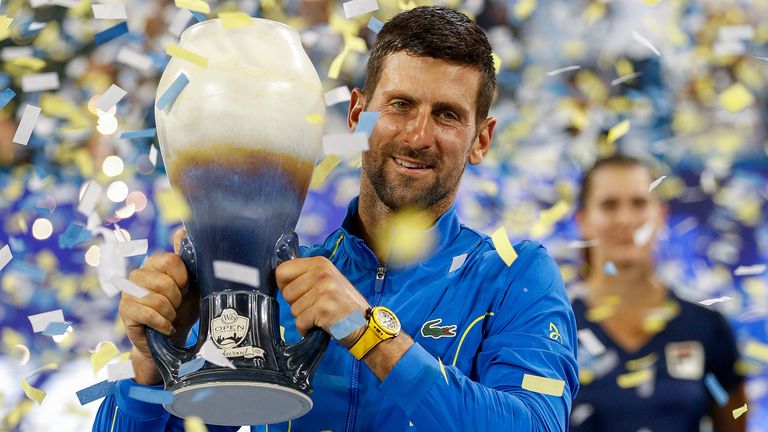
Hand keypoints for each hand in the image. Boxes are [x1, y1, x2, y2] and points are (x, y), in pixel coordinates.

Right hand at [119, 228, 198, 383]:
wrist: (170, 340)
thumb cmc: (183, 310)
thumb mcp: (193, 285)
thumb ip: (188, 259)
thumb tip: (181, 230)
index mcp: (156, 264)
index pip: (171, 260)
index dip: (183, 279)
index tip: (186, 289)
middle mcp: (139, 274)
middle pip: (165, 282)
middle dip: (177, 299)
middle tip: (176, 306)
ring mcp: (129, 292)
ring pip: (157, 299)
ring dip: (170, 313)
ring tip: (170, 317)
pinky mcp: (124, 310)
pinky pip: (148, 314)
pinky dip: (162, 324)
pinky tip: (165, 327)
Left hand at [276, 256, 369, 344]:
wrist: (365, 324)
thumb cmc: (343, 304)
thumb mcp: (327, 280)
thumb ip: (306, 276)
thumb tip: (278, 278)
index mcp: (320, 263)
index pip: (282, 270)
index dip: (284, 286)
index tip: (297, 293)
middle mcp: (321, 273)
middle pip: (286, 292)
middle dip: (296, 304)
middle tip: (315, 306)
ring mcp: (323, 290)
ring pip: (293, 309)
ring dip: (304, 317)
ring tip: (321, 315)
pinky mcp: (323, 308)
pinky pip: (300, 322)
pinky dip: (307, 328)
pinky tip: (320, 325)